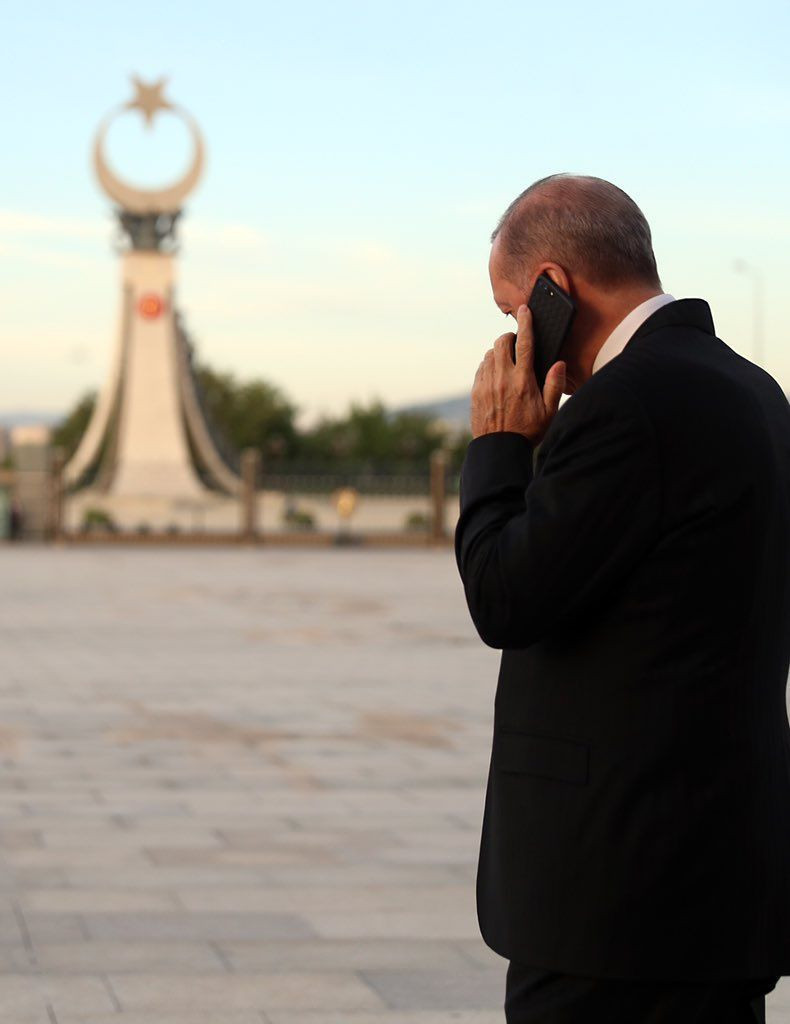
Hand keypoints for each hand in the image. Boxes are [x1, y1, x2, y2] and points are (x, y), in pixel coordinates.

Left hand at [470, 304, 565, 443]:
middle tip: (516, 343)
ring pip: (489, 354)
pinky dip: (488, 365)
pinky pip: (481, 368)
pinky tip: (496, 374)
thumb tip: (559, 363)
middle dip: (509, 337)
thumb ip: (555, 385)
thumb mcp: (550, 411)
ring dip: (498, 352)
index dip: (525, 323)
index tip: (524, 310)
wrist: (500, 449)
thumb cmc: (528, 431)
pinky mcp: (476, 392)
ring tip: (508, 362)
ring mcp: (487, 384)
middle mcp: (503, 378)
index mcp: (523, 381)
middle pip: (501, 342)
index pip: (525, 343)